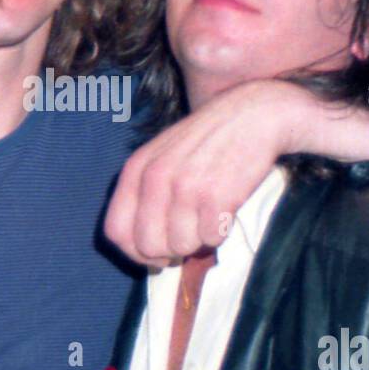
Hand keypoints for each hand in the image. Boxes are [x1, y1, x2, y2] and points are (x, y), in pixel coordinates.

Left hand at [104, 80, 294, 265]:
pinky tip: (226, 208)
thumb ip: (145, 196)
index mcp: (136, 169)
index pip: (115, 231)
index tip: (156, 253)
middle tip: (189, 235)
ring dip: (198, 240)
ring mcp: (185, 187)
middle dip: (170, 251)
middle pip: (147, 246)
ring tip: (209, 213)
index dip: (135, 252)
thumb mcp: (162, 157)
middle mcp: (155, 178)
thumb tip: (145, 252)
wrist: (253, 115)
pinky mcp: (216, 197)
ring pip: (181, 247)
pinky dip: (221, 232)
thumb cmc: (207, 141)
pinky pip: (211, 240)